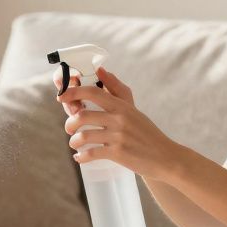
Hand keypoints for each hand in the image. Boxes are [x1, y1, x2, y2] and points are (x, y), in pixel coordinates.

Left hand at [56, 67, 183, 180]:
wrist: (165, 157)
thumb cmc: (146, 132)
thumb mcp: (132, 108)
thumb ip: (116, 89)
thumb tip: (100, 69)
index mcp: (121, 106)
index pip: (92, 92)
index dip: (73, 92)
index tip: (61, 97)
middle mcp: (119, 119)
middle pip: (82, 116)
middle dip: (69, 123)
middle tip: (69, 128)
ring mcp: (118, 137)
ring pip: (84, 136)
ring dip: (74, 141)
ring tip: (75, 144)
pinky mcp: (118, 154)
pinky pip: (91, 154)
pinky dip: (81, 157)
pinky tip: (80, 158)